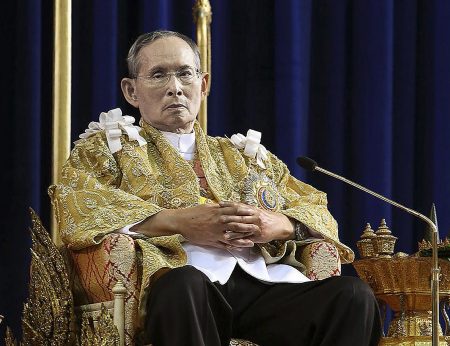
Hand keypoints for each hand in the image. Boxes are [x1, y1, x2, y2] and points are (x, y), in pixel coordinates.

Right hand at [133, 203, 258, 248]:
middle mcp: (219, 221)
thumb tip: (228, 205)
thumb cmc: (194, 213)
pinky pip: (225, 244)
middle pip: (237, 223)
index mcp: (218, 211)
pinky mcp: (212, 240)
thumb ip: (219, 207)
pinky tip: (240, 248)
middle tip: (259, 227)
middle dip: (248, 226)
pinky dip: (233, 246)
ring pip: (233, 235)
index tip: (255, 213)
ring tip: (253, 240)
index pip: (235, 211)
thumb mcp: (207, 206)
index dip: (246, 213)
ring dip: (244, 238)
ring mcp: (216, 232)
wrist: (181, 221)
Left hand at [218, 201, 294, 242]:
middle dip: (228, 218)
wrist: (280, 224)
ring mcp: (256, 227)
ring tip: (222, 233)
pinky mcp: (257, 236)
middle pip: (239, 217)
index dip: (228, 205)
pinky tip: (231, 243)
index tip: (219, 204)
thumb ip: (245, 209)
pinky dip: (238, 241)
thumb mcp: (256, 210)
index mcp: (252, 209)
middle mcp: (254, 217)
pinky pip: (246, 239)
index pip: (238, 206)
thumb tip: (232, 205)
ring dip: (232, 231)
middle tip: (217, 218)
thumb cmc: (265, 217)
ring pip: (242, 228)